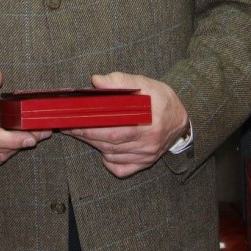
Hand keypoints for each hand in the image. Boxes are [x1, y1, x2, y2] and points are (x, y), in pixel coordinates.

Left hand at [64, 72, 188, 178]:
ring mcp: (146, 155)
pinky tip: (104, 150)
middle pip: (110, 142)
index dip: (90, 125)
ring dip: (93, 144)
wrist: (181, 119)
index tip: (73, 119)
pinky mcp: (145, 162)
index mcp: (149, 121)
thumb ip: (121, 81)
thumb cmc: (161, 99)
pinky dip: (109, 162)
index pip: (113, 127)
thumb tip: (96, 81)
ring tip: (79, 133)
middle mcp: (148, 142)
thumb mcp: (145, 84)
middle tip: (69, 126)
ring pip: (112, 154)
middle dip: (86, 134)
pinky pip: (122, 169)